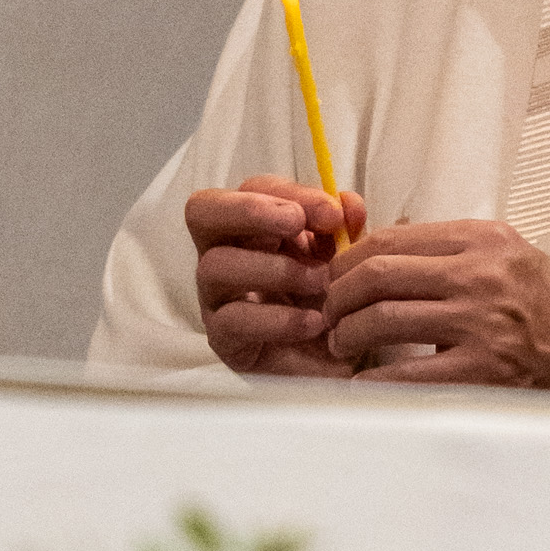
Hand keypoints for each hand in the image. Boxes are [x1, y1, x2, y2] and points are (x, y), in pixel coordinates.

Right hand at [186, 177, 368, 376]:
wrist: (342, 361)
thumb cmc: (332, 299)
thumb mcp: (344, 257)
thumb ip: (344, 229)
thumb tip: (347, 202)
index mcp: (253, 226)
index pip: (251, 188)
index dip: (289, 192)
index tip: (333, 212)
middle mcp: (225, 253)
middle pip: (201, 211)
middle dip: (249, 210)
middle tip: (295, 223)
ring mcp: (217, 297)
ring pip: (215, 266)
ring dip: (273, 268)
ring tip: (319, 283)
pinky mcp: (223, 339)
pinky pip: (233, 319)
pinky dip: (278, 318)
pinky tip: (314, 322)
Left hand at [321, 219, 549, 392]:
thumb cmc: (549, 308)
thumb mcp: (505, 256)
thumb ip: (447, 250)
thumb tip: (377, 248)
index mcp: (483, 240)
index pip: (390, 239)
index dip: (348, 261)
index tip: (335, 278)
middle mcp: (481, 275)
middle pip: (377, 274)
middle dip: (337, 296)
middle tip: (329, 313)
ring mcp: (482, 323)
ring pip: (382, 317)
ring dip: (346, 334)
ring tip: (343, 344)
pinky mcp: (483, 371)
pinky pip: (405, 374)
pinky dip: (371, 380)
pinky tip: (363, 381)